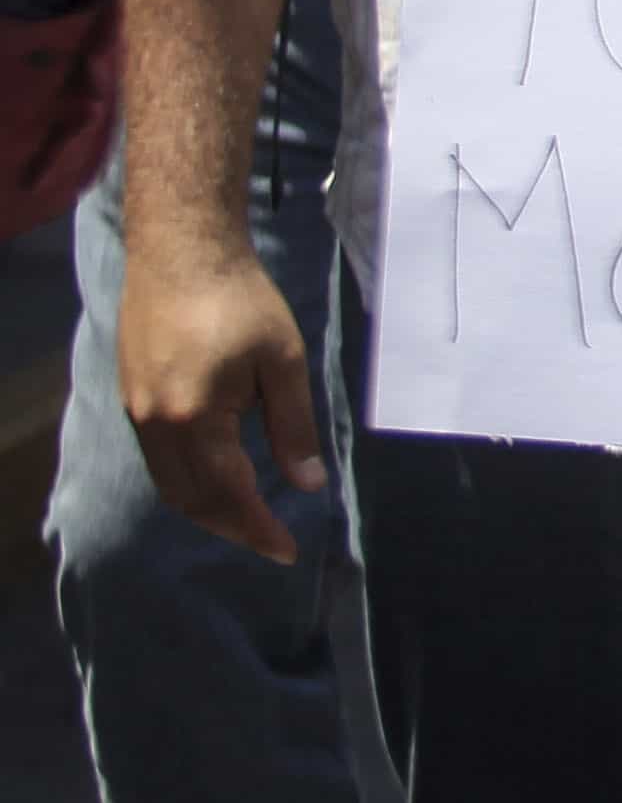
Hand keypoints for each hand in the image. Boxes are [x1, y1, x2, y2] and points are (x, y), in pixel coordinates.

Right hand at [119, 236, 323, 563]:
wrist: (182, 252)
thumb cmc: (242, 300)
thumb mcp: (284, 362)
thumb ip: (293, 427)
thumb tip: (307, 485)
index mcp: (194, 419)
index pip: (227, 494)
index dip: (258, 528)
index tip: (288, 551)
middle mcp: (155, 425)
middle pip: (190, 500)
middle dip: (232, 527)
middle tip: (272, 542)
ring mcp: (137, 412)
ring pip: (169, 483)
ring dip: (208, 508)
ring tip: (250, 519)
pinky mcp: (133, 397)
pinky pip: (159, 460)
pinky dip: (189, 481)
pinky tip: (218, 478)